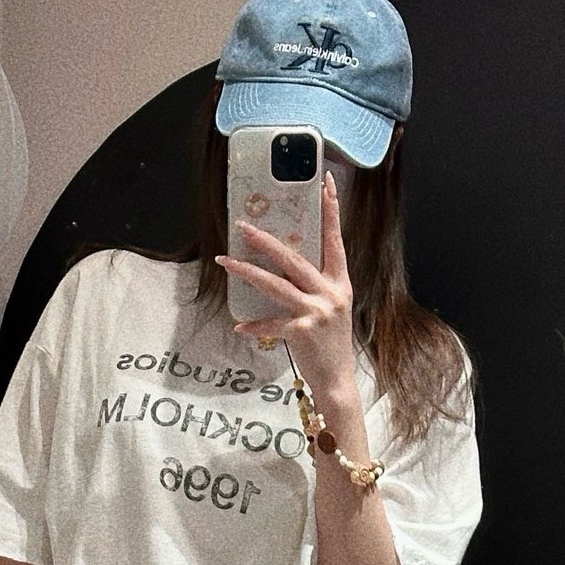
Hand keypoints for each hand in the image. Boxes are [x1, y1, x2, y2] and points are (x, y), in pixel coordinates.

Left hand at [216, 168, 354, 401]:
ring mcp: (316, 312)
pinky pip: (270, 323)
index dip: (331, 210)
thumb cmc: (329, 345)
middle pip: (294, 258)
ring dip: (247, 272)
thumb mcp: (330, 310)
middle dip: (266, 240)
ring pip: (275, 284)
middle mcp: (330, 293)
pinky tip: (241, 326)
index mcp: (339, 283)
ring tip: (225, 261)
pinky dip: (254, 326)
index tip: (325, 182)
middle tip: (243, 226)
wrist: (336, 382)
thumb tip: (285, 267)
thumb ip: (314, 287)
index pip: (335, 239)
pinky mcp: (301, 332)